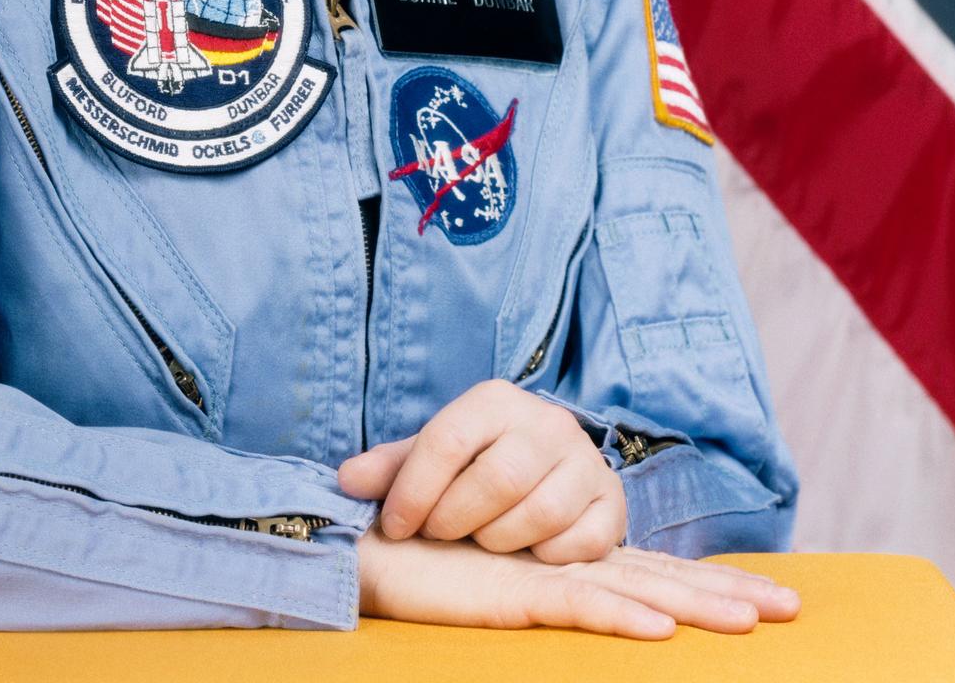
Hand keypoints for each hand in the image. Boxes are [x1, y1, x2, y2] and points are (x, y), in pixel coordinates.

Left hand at [339, 378, 624, 560]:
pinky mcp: (611, 500)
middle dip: (456, 518)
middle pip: (497, 478)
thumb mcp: (436, 456)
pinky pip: (578, 541)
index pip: (448, 439)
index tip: (394, 526)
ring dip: (498, 540)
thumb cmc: (482, 462)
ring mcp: (584, 459)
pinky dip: (545, 555)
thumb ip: (393, 468)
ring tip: (481, 539)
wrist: (554, 464)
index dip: (414, 489)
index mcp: (496, 399)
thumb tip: (344, 479)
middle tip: (439, 535)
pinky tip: (526, 550)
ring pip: (538, 513)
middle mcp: (546, 421)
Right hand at [357, 524, 800, 636]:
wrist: (363, 549)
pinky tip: (659, 628)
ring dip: (696, 604)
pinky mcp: (511, 587)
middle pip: (661, 576)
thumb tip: (617, 607)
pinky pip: (572, 601)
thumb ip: (547, 590)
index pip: (652, 572)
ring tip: (754, 621)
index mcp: (568, 560)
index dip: (709, 582)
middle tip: (796, 608)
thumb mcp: (497, 583)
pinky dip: (617, 614)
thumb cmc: (424, 563)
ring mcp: (540, 571)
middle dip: (729, 592)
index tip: (768, 597)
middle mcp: (566, 560)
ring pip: (633, 586)